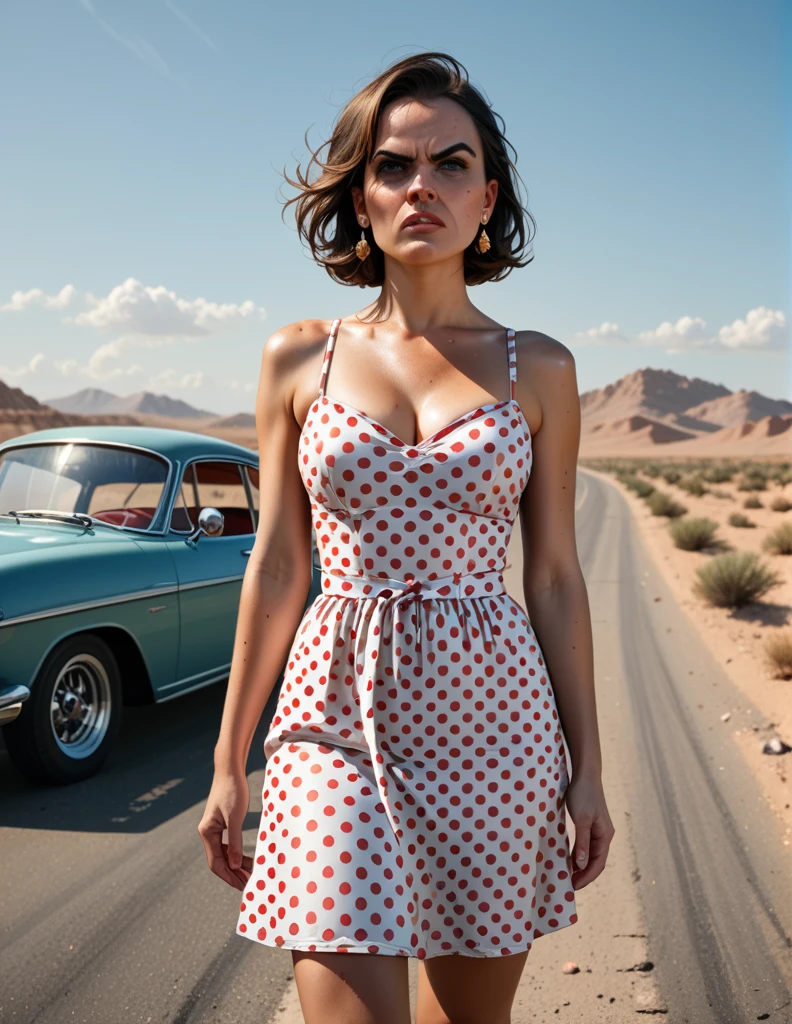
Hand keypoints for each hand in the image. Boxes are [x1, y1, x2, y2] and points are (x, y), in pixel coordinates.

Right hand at [197, 771, 253, 890]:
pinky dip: (237, 854)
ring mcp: (214, 829)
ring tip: (251, 875)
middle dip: (234, 874)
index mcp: (207, 832)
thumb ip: (235, 842)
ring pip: (224, 854)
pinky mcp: (221, 824)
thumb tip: (235, 866)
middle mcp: (208, 833)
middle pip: (219, 861)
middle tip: (249, 885)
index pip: (216, 863)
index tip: (242, 886)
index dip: (229, 877)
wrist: (230, 770)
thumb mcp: (235, 817)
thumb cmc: (232, 790)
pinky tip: (247, 860)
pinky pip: (227, 845)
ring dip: (236, 865)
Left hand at [564, 771, 614, 889]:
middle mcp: (604, 835)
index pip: (598, 863)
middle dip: (584, 875)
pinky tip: (569, 860)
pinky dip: (578, 854)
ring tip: (568, 876)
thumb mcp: (581, 819)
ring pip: (590, 854)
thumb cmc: (583, 794)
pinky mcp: (590, 824)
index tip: (573, 887)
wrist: (585, 774)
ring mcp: (598, 830)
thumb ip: (582, 842)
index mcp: (605, 835)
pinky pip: (585, 845)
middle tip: (568, 885)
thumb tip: (581, 865)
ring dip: (580, 866)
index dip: (586, 877)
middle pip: (595, 861)